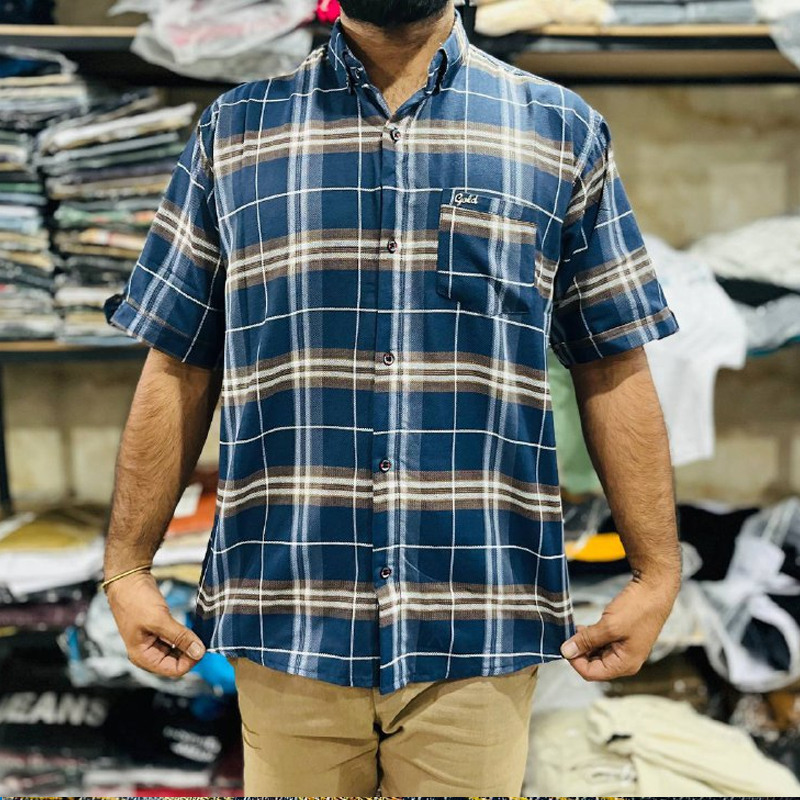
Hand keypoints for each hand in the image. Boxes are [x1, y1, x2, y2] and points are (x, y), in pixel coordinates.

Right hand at [105, 569, 205, 677]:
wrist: (128, 580)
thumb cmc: (136, 600)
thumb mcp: (160, 620)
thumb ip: (180, 637)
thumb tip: (199, 652)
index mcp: (142, 656)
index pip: (173, 671)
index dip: (190, 661)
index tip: (203, 647)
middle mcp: (147, 653)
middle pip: (175, 663)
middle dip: (190, 653)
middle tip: (203, 639)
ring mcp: (152, 642)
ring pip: (176, 652)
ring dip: (188, 645)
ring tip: (198, 634)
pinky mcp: (157, 631)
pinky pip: (174, 640)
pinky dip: (184, 637)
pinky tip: (191, 630)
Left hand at [560, 573, 678, 680]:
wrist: (654, 590)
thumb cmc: (637, 609)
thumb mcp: (609, 626)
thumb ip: (587, 640)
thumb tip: (565, 652)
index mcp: (624, 664)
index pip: (591, 673)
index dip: (575, 661)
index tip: (564, 644)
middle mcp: (625, 661)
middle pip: (593, 665)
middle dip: (579, 651)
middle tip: (569, 634)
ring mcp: (624, 650)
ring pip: (596, 653)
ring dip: (584, 643)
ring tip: (575, 629)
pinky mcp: (622, 638)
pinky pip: (602, 644)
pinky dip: (591, 637)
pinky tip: (584, 627)